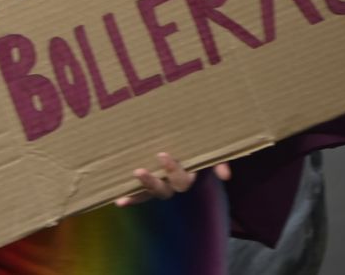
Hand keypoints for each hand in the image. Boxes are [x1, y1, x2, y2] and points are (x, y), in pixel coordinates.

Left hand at [115, 152, 231, 205]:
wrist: (192, 141)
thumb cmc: (199, 144)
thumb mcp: (210, 150)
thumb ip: (218, 160)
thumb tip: (225, 175)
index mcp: (189, 176)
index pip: (182, 180)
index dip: (173, 170)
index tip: (161, 154)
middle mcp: (174, 184)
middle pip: (165, 190)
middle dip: (151, 183)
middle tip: (139, 171)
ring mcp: (162, 184)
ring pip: (151, 193)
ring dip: (139, 192)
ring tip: (123, 192)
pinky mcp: (149, 183)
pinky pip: (141, 194)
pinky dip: (131, 199)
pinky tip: (119, 202)